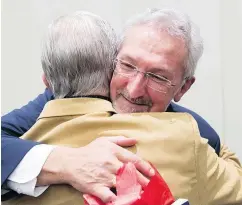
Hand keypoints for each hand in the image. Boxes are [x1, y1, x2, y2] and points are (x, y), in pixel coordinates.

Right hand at [37, 136, 153, 202]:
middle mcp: (112, 164)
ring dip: (134, 190)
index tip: (151, 173)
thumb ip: (120, 140)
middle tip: (149, 185)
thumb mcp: (104, 141)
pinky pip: (110, 196)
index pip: (134, 160)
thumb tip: (135, 140)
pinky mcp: (97, 188)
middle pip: (132, 174)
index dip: (145, 167)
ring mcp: (105, 177)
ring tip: (141, 192)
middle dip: (143, 181)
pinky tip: (124, 200)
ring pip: (124, 185)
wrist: (70, 162)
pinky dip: (117, 199)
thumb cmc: (89, 151)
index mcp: (114, 152)